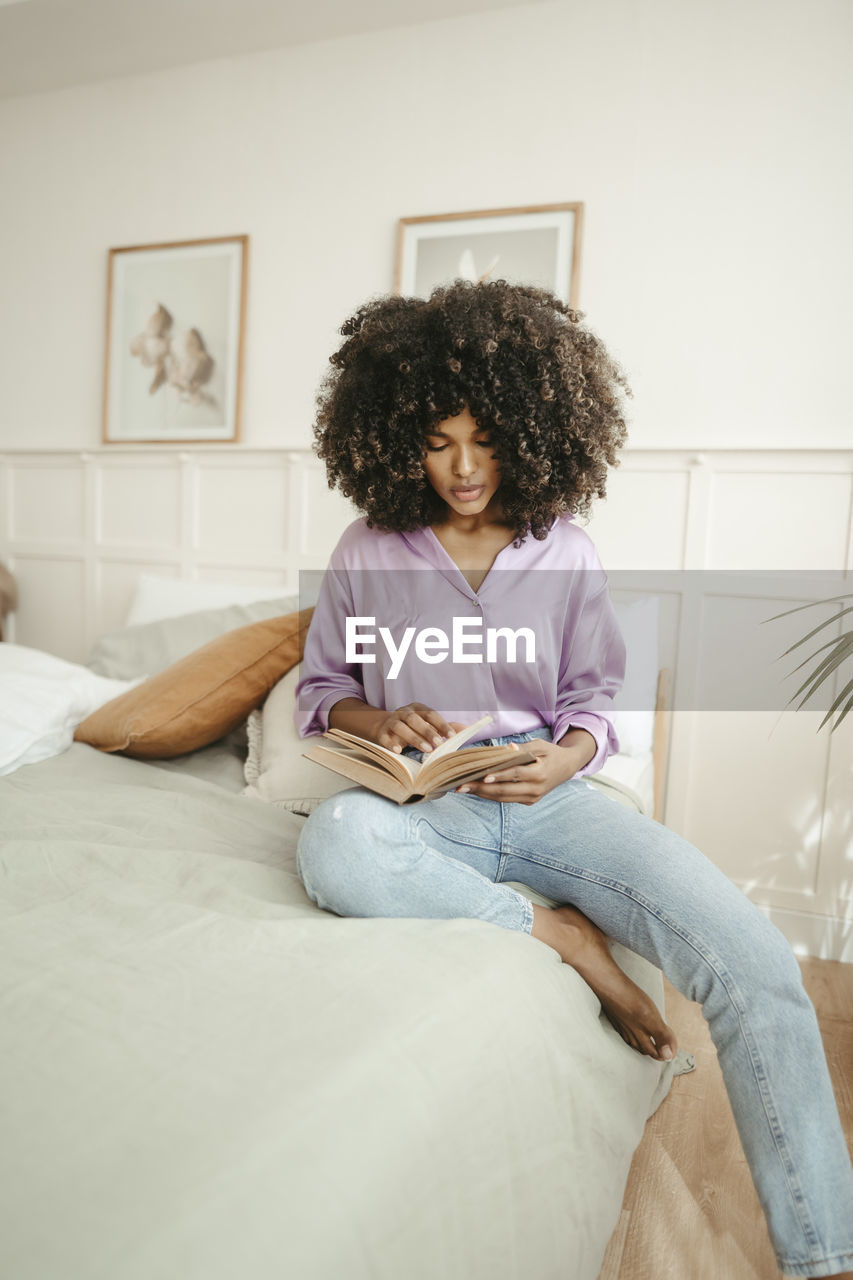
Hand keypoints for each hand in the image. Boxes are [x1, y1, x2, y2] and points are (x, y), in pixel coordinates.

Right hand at [374, 703, 465, 753]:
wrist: (385, 727)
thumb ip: (444, 728)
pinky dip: (391, 743)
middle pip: (415, 719)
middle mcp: (403, 712)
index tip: (452, 736)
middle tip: (439, 744)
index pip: (430, 714)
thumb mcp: (427, 725)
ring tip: (426, 750)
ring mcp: (391, 721)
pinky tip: (398, 751)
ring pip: (401, 727)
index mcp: (417, 708)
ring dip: (414, 738)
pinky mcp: (381, 732)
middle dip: (428, 731)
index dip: (441, 724)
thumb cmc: (413, 728)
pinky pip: (384, 737)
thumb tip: (465, 730)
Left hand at [456, 739, 580, 804]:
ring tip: (463, 789)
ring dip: (482, 794)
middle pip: (505, 790)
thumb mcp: (539, 745)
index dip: (499, 776)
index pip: (515, 774)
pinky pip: (506, 799)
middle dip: (481, 789)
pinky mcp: (528, 801)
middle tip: (461, 786)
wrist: (567, 767)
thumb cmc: (551, 753)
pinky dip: (490, 795)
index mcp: (540, 773)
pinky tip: (476, 790)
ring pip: (503, 798)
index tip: (482, 776)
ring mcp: (532, 798)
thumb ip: (523, 749)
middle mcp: (536, 789)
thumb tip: (508, 748)